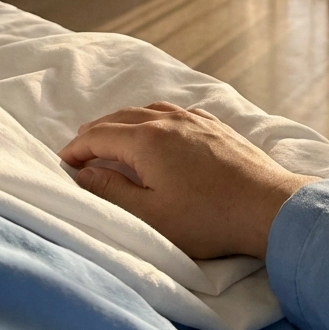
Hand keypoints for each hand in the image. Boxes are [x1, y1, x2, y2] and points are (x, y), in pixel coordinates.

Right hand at [58, 102, 318, 259]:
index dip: (76, 149)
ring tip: (112, 139)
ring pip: (147, 110)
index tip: (62, 164)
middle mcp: (168, 119)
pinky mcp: (215, 124)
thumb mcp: (149, 215)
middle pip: (120, 118)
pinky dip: (153, 118)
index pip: (98, 135)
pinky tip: (157, 130)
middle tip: (79, 151)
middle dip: (95, 133)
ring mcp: (194, 118)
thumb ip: (110, 191)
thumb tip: (82, 172)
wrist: (266, 206)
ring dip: (124, 123)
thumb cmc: (207, 218)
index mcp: (146, 139)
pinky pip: (173, 112)